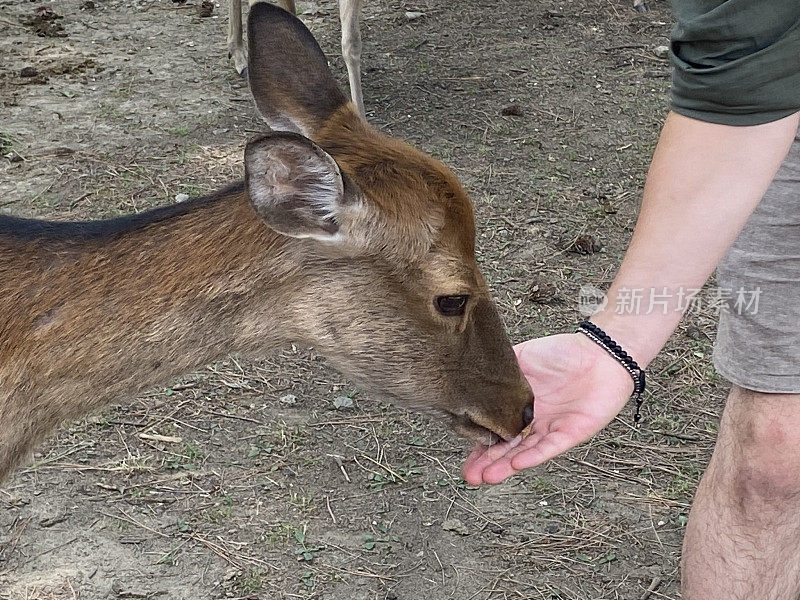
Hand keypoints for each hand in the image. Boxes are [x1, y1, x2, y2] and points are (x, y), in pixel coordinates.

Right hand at [462, 333, 633, 484]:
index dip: (479, 445)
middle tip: (470, 477)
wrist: (599, 353)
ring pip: (525, 451)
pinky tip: (517, 464)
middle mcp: (533, 422)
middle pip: (507, 447)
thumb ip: (499, 370)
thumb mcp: (522, 357)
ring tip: (487, 477)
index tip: (463, 457)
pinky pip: (550, 446)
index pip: (495, 430)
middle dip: (488, 463)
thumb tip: (471, 375)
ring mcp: (551, 429)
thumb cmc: (562, 352)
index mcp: (519, 407)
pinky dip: (534, 455)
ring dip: (506, 465)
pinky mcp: (571, 432)